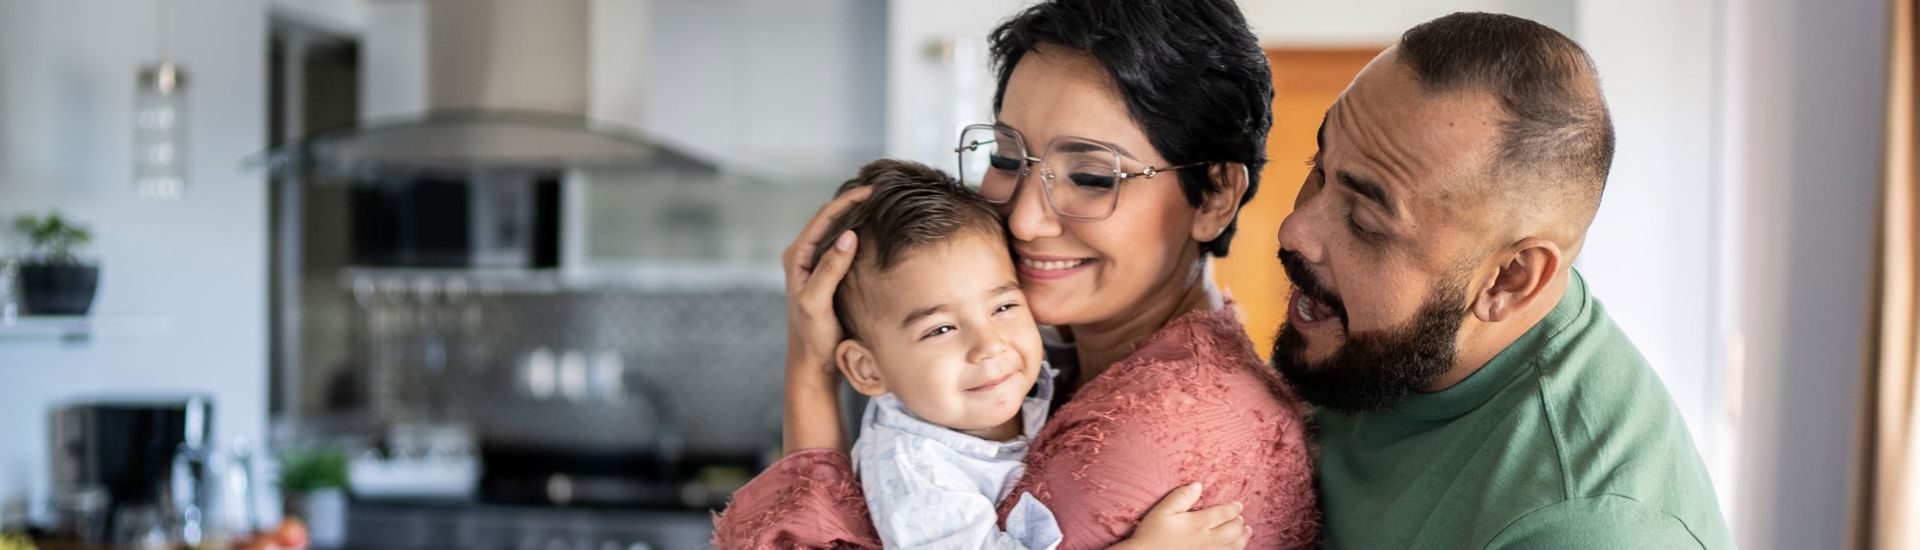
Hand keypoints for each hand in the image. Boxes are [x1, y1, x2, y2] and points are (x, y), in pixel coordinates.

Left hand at [782, 185, 871, 379]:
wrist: (813, 363)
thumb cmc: (812, 336)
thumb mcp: (818, 302)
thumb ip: (830, 268)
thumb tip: (849, 235)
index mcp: (797, 257)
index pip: (823, 218)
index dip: (846, 201)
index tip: (870, 191)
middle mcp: (803, 257)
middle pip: (829, 219)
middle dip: (852, 203)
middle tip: (879, 192)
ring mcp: (815, 266)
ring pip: (837, 231)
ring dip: (856, 217)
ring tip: (879, 206)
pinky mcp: (827, 276)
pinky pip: (843, 247)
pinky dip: (858, 235)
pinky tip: (875, 234)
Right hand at [1114, 483, 1250, 549]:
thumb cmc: (1152, 535)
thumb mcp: (1162, 511)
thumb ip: (1180, 497)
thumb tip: (1198, 485)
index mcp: (1197, 523)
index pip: (1223, 513)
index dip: (1234, 508)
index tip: (1238, 505)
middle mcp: (1207, 539)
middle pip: (1233, 530)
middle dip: (1239, 522)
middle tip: (1241, 518)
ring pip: (1233, 546)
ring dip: (1243, 538)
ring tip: (1246, 532)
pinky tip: (1234, 548)